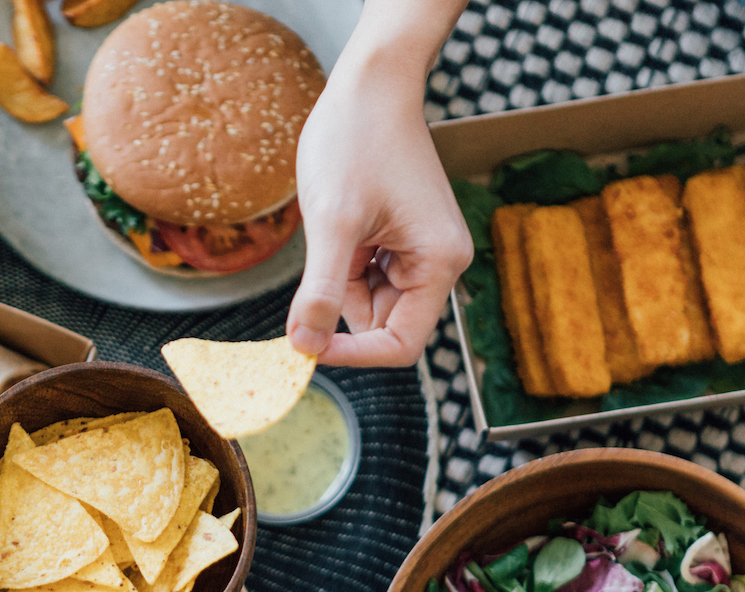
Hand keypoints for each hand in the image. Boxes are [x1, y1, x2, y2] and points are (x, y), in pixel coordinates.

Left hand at [286, 40, 472, 366]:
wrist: (369, 84)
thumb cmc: (355, 141)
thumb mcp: (333, 223)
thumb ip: (322, 292)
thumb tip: (304, 348)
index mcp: (439, 264)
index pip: (399, 345)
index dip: (353, 354)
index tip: (306, 345)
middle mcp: (439, 263)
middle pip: (383, 325)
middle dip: (341, 309)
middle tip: (313, 269)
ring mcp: (420, 251)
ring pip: (368, 301)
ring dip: (338, 281)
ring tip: (334, 227)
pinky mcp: (399, 240)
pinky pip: (365, 276)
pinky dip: (341, 264)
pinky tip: (338, 222)